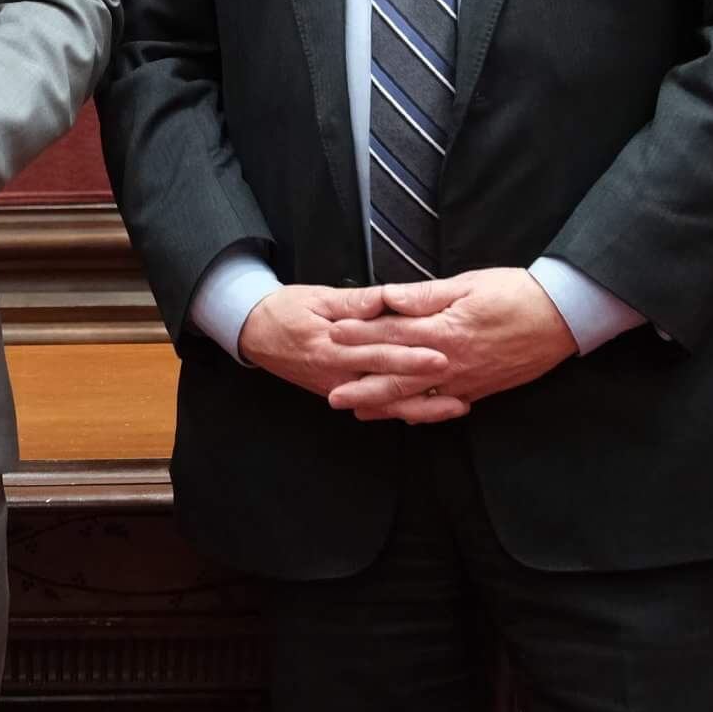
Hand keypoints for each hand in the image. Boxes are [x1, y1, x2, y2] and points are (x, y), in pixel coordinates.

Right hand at [238, 284, 463, 423]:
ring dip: (422, 407)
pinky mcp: (339, 394)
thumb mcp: (317, 298)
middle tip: (459, 382)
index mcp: (332, 347)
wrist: (253, 333)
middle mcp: (337, 374)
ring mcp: (338, 389)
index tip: (440, 355)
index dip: (410, 356)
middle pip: (387, 382)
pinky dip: (401, 411)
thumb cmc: (286, 310)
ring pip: (385, 404)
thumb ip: (355, 302)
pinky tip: (427, 412)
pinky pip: (374, 407)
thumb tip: (384, 299)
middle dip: (425, 384)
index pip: (377, 353)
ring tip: (456, 406)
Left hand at [325, 267, 577, 416]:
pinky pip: (446, 406)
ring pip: (420, 398)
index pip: (392, 334)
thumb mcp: (467, 284)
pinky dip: (423, 413)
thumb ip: (424, 295)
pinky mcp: (483, 388)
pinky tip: (406, 416)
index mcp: (444, 331)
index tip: (332, 336)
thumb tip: (388, 297)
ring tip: (360, 411)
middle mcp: (452, 361)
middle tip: (332, 395)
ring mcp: (468, 380)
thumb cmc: (515, 293)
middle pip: (399, 377)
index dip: (360, 336)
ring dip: (388, 406)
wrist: (563, 316)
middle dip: (364, 386)